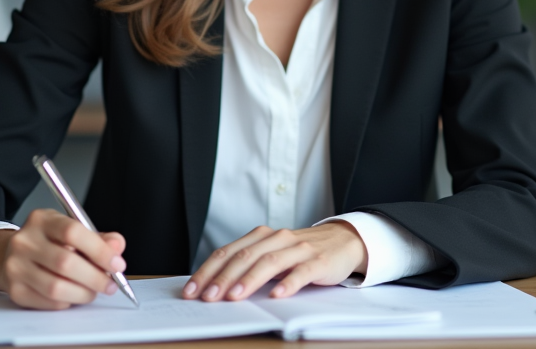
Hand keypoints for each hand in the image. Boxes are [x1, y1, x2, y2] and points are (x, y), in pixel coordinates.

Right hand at [0, 209, 126, 309]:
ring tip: (94, 291)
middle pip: (65, 262)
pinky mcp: (15, 290)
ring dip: (83, 293)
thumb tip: (117, 247)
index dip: (99, 250)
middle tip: (110, 284)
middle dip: (95, 277)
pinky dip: (68, 302)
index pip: (73, 232)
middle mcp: (24, 241)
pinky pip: (48, 302)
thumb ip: (98, 238)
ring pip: (56, 287)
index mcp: (41, 220)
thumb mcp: (70, 230)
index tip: (117, 264)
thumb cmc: (47, 242)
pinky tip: (74, 295)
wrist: (8, 255)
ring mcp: (16, 267)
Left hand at [182, 222, 367, 301]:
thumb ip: (249, 266)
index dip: (207, 271)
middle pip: (245, 256)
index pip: (228, 253)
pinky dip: (288, 283)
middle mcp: (278, 239)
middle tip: (208, 297)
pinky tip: (276, 295)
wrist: (343, 240)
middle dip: (223, 277)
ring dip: (249, 280)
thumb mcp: (273, 254)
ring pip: (270, 262)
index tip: (191, 290)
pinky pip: (301, 272)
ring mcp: (299, 249)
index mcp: (262, 237)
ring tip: (234, 297)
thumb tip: (215, 287)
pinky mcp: (318, 261)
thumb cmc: (301, 253)